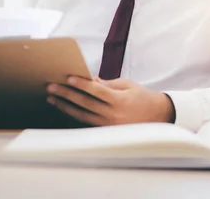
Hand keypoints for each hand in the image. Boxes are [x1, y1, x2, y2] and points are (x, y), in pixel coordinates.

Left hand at [46, 76, 174, 125]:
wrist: (157, 116)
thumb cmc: (141, 97)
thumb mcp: (127, 85)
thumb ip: (107, 84)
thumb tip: (88, 80)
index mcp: (119, 100)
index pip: (96, 91)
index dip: (81, 84)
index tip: (67, 77)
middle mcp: (113, 114)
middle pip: (85, 103)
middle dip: (66, 94)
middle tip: (51, 87)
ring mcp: (108, 125)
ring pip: (82, 115)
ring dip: (65, 106)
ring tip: (52, 98)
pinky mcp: (106, 131)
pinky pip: (87, 122)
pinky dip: (74, 114)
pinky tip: (64, 108)